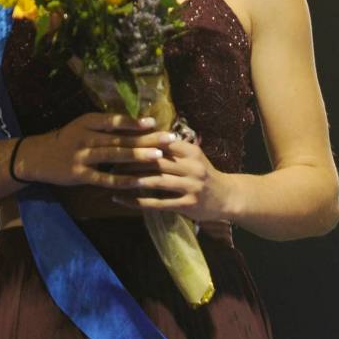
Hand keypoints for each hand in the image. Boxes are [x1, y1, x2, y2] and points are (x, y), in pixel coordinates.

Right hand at [16, 113, 170, 188]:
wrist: (37, 157)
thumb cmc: (69, 139)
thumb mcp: (85, 126)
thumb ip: (108, 126)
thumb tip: (142, 124)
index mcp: (88, 121)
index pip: (115, 120)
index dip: (135, 122)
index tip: (155, 122)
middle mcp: (85, 137)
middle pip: (120, 138)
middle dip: (147, 138)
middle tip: (169, 138)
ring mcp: (82, 156)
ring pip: (114, 156)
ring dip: (138, 156)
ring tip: (159, 156)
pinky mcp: (79, 175)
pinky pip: (105, 178)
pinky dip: (123, 180)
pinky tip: (140, 181)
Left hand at [112, 135, 231, 221]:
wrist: (227, 196)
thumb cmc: (205, 174)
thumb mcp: (194, 157)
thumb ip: (174, 148)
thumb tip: (146, 134)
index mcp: (192, 151)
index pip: (163, 142)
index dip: (141, 142)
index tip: (120, 142)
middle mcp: (193, 167)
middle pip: (157, 161)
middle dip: (132, 161)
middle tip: (110, 161)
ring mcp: (191, 186)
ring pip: (156, 181)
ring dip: (132, 180)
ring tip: (113, 179)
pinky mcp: (187, 205)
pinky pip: (158, 203)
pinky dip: (137, 202)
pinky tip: (121, 199)